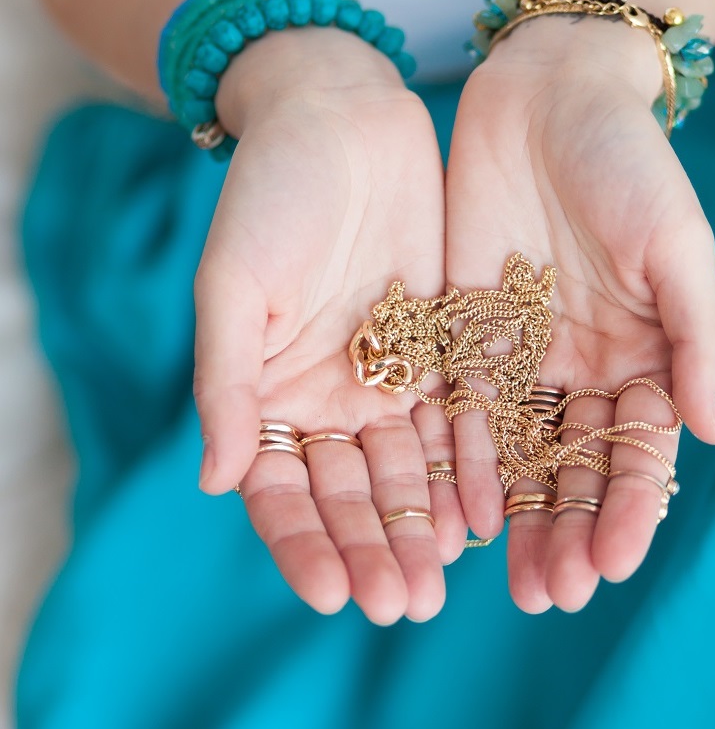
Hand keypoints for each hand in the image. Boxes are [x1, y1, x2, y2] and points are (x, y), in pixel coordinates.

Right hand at [193, 27, 465, 622]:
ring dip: (422, 526)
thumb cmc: (271, 195)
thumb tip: (217, 481)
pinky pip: (457, 418)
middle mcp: (331, 394)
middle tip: (401, 606)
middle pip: (352, 492)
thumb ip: (227, 383)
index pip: (283, 488)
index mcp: (270, 389)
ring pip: (407, 469)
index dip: (304, 543)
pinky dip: (465, 467)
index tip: (331, 594)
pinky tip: (482, 513)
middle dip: (374, 549)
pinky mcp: (443, 347)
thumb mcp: (236, 286)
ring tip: (442, 584)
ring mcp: (390, 375)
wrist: (341, 122)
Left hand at [446, 17, 714, 612]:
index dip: (630, 509)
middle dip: (569, 532)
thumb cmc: (628, 163)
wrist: (548, 95)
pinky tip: (463, 514)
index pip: (639, 451)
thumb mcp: (677, 245)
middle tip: (555, 595)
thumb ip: (696, 337)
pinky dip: (465, 462)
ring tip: (512, 583)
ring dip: (519, 519)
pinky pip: (463, 408)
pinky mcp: (465, 330)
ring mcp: (522, 353)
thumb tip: (714, 433)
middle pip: (576, 467)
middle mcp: (582, 365)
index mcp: (643, 352)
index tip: (615, 564)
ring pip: (520, 455)